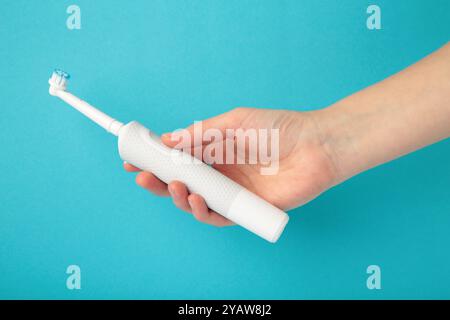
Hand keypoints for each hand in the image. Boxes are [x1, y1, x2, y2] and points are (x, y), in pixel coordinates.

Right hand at [124, 107, 338, 225]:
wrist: (316, 145)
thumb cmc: (279, 129)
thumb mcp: (235, 122)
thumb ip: (202, 133)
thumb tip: (168, 139)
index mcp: (215, 151)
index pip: (179, 159)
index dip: (156, 161)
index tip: (134, 158)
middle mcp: (220, 174)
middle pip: (183, 183)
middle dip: (160, 183)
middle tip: (143, 177)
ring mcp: (233, 193)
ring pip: (197, 202)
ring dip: (180, 198)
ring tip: (177, 187)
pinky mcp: (247, 210)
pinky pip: (220, 217)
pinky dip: (205, 212)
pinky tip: (197, 201)